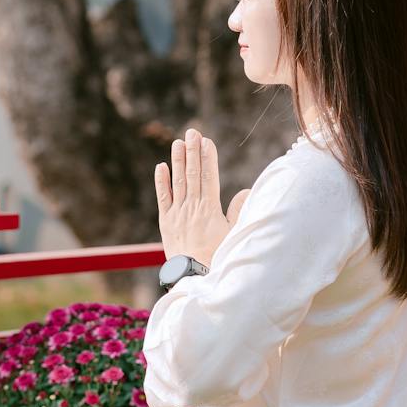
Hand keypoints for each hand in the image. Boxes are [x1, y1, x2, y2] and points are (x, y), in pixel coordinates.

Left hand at [155, 128, 250, 265]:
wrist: (193, 274)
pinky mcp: (166, 221)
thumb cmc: (217, 255)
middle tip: (192, 132)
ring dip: (178, 161)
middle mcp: (192, 207)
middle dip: (193, 151)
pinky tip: (161, 167)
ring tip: (178, 142)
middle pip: (193, 174)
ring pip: (178, 182)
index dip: (208, 158)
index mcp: (209, 209)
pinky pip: (163, 198)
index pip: (209, 177)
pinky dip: (162, 182)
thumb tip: (244, 191)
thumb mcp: (233, 234)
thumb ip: (238, 211)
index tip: (207, 141)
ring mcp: (177, 213)